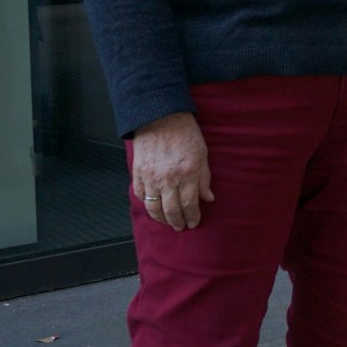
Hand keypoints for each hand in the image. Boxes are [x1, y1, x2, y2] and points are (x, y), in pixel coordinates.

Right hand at [130, 112, 214, 231]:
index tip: (194, 223)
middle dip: (177, 222)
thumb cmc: (185, 134)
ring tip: (168, 222)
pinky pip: (140, 195)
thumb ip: (204, 178)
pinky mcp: (137, 173)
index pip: (189, 204)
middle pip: (171, 210)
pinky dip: (146, 205)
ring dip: (161, 219)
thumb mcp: (202, 154)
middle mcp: (167, 178)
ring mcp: (150, 177)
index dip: (192, 216)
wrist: (161, 118)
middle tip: (181, 227)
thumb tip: (208, 198)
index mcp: (187, 173)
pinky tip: (153, 208)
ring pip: (153, 207)